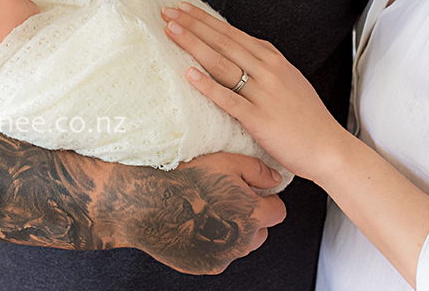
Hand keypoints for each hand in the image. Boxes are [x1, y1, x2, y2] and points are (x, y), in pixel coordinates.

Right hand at [113, 151, 286, 273]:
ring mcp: (223, 257)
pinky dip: (212, 244)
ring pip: (239, 245)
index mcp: (252, 215)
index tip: (254, 193)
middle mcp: (242, 241)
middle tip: (230, 201)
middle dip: (251, 218)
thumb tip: (275, 180)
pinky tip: (197, 226)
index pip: (278, 212)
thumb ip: (258, 171)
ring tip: (210, 213)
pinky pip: (217, 255)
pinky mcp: (204, 266)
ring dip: (233, 232)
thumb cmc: (187, 182)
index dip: (268, 200)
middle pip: (261, 232)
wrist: (149, 206)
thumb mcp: (227, 162)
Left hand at [163, 3, 354, 181]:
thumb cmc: (308, 118)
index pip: (232, 33)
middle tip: (167, 11)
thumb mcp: (289, 81)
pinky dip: (208, 85)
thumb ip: (266, 67)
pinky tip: (189, 74)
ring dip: (194, 44)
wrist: (329, 147)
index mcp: (274, 60)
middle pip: (223, 42)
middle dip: (193, 25)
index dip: (205, 20)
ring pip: (222, 63)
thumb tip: (241, 54)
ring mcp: (264, 93)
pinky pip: (229, 99)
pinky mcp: (260, 119)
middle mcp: (268, 71)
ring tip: (171, 31)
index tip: (183, 9)